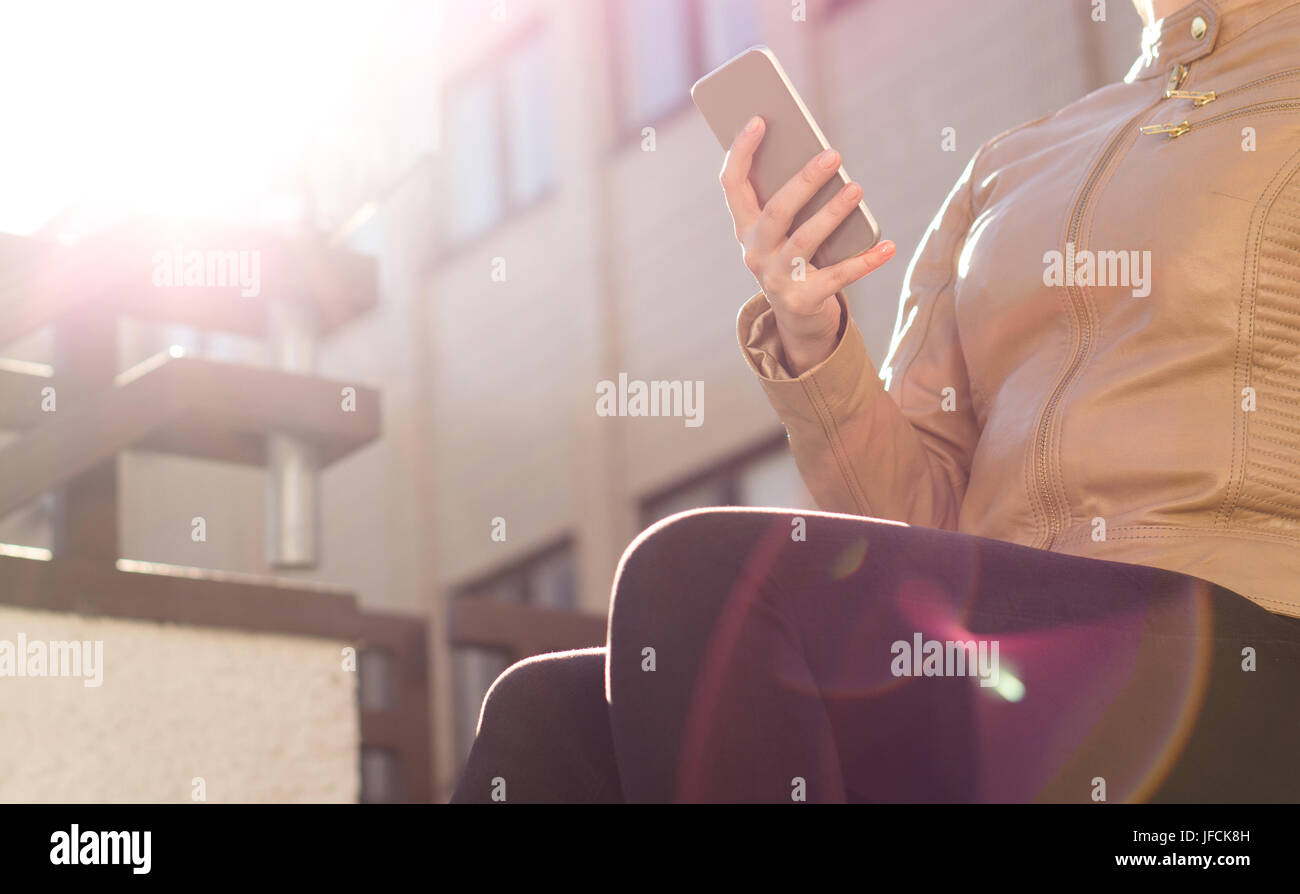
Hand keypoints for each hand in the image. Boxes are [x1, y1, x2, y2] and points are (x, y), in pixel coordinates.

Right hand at [720, 115, 895, 374]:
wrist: (797, 318)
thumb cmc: (795, 257)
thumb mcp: (785, 231)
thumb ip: (792, 198)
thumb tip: (824, 158)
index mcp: (744, 228)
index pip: (732, 185)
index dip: (741, 152)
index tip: (759, 119)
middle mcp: (754, 253)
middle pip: (776, 211)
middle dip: (803, 182)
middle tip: (833, 155)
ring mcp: (777, 279)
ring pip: (805, 241)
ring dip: (833, 213)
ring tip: (857, 189)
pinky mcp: (803, 301)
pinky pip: (838, 277)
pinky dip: (865, 261)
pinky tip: (888, 246)